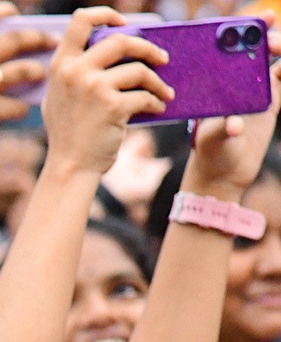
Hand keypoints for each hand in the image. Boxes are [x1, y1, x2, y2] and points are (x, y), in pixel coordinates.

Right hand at [0, 2, 56, 161]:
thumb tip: (31, 47)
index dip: (5, 10)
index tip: (18, 14)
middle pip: (15, 39)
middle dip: (40, 37)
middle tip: (55, 41)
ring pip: (22, 71)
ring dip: (38, 71)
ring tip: (42, 74)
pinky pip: (17, 105)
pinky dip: (23, 108)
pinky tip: (22, 110)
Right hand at [42, 7, 173, 177]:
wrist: (70, 167)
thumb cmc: (68, 135)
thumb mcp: (58, 97)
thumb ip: (73, 72)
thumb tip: (104, 47)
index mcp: (61, 66)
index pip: (81, 21)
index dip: (106, 15)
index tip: (125, 24)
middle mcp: (75, 73)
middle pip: (120, 41)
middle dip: (147, 48)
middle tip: (161, 58)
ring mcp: (93, 89)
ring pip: (138, 70)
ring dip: (157, 81)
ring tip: (165, 91)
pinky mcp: (112, 106)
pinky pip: (144, 95)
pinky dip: (155, 102)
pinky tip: (158, 109)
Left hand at [183, 24, 280, 198]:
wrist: (222, 176)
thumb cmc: (208, 156)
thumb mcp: (210, 142)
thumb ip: (222, 130)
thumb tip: (236, 125)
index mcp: (213, 88)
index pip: (223, 53)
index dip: (234, 33)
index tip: (246, 23)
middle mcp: (231, 86)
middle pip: (249, 51)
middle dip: (261, 35)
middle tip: (269, 34)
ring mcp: (252, 92)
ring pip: (268, 61)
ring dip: (277, 47)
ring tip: (279, 46)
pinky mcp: (269, 103)